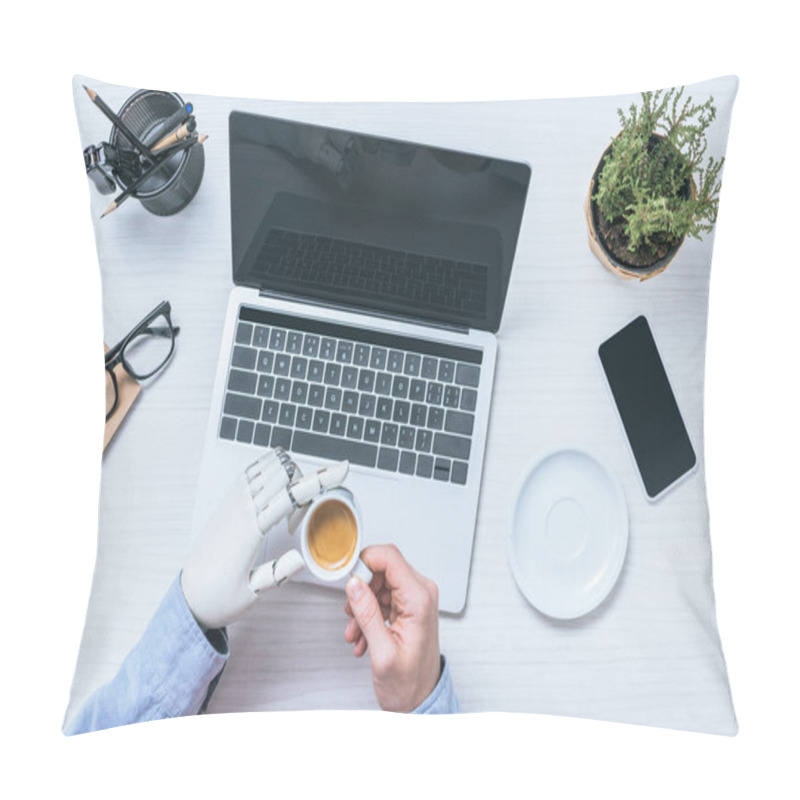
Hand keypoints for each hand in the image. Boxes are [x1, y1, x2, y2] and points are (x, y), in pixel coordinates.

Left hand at [182, 448, 347, 629]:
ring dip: (288, 475)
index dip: (319, 480)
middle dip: (304, 483)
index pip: (289, 495)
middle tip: (298, 521)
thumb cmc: (218, 597)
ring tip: (286, 510)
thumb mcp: (251, 595)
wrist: (187, 597)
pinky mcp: (228, 500)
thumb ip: (277, 574)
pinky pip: (253, 470)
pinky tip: (276, 491)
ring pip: (269, 465)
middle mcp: (240, 510)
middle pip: (283, 472)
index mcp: (249, 531)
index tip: (342, 470)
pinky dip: (271, 471)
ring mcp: (232, 501)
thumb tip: (301, 558)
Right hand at [344, 544, 440, 711]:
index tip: (349, 582)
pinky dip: (369, 613)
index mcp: (419, 599)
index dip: (363, 563)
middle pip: (382, 568)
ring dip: (362, 605)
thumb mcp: (382, 652)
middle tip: (352, 614)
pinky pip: (382, 596)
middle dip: (361, 589)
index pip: (389, 557)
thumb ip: (367, 614)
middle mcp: (421, 593)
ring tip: (357, 632)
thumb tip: (354, 584)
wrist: (421, 700)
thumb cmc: (410, 684)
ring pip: (379, 583)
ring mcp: (416, 599)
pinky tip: (363, 635)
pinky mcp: (409, 607)